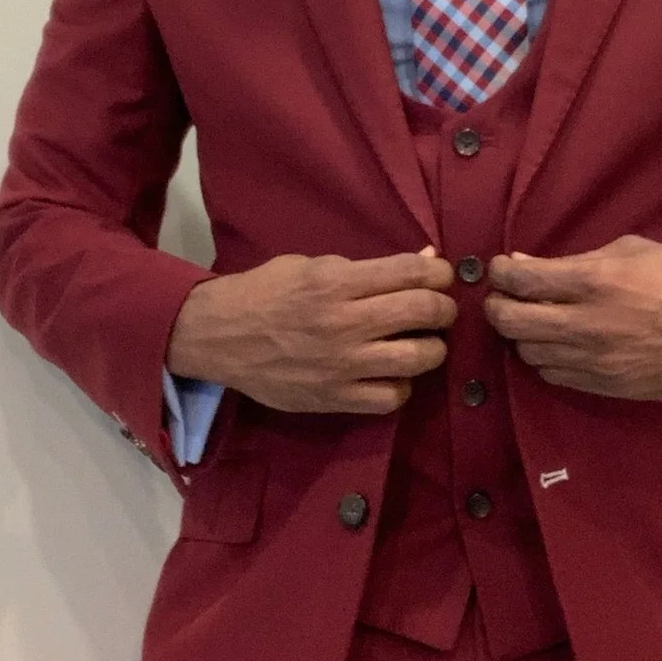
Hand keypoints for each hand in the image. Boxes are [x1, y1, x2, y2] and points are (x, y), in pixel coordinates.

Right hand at [166, 248, 456, 415]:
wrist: (217, 336)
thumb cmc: (265, 292)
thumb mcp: (311, 264)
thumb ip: (366, 267)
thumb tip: (423, 262)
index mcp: (337, 282)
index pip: (413, 272)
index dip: (441, 273)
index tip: (442, 276)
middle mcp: (345, 322)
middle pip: (424, 312)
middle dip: (444, 308)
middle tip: (438, 310)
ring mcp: (342, 364)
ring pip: (419, 359)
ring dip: (432, 349)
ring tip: (423, 343)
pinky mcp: (335, 398)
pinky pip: (392, 398)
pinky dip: (401, 386)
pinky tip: (392, 375)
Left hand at [484, 235, 661, 399]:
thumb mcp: (634, 250)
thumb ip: (577, 260)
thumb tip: (526, 266)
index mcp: (596, 282)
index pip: (521, 281)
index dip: (500, 273)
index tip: (500, 269)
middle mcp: (588, 325)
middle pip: (512, 323)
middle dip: (498, 307)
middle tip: (503, 298)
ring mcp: (597, 361)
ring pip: (529, 354)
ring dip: (523, 336)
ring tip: (535, 321)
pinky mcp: (608, 387)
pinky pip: (556, 377)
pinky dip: (548, 360)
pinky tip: (559, 345)